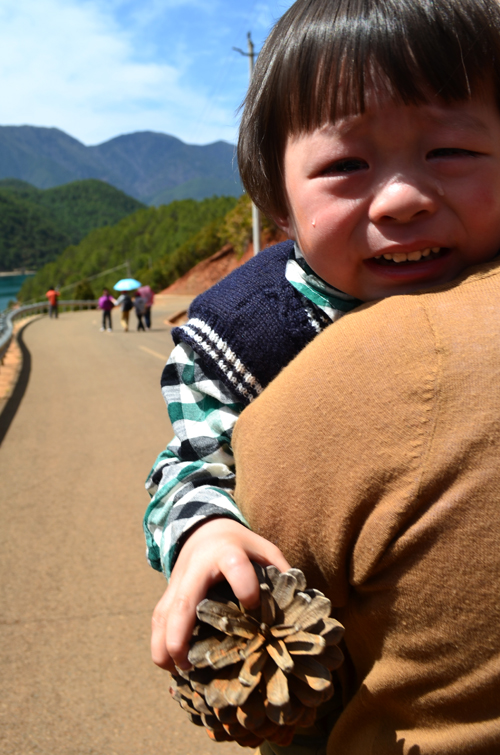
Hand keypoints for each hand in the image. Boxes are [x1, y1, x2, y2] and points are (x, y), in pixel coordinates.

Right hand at [151, 518, 289, 672]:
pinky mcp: (169, 591)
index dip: (244, 585)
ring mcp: (179, 580)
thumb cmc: (242, 546)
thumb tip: (302, 608)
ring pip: (164, 612)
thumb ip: (281, 574)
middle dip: (181, 630)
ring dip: (164, 643)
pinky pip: (158, 618)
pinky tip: (167, 665)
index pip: (235, 566)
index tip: (252, 605)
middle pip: (185, 598)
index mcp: (228, 553)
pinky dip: (159, 642)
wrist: (206, 528)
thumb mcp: (264, 550)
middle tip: (186, 662)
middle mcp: (198, 567)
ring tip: (175, 671)